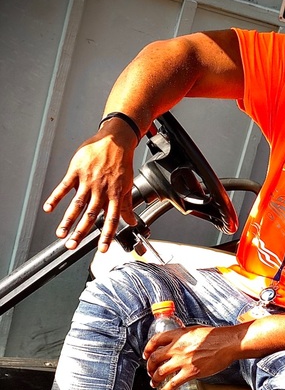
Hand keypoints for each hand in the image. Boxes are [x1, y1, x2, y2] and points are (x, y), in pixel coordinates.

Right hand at [43, 121, 137, 251]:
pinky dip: (56, 198)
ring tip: (61, 234)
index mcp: (115, 195)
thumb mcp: (127, 184)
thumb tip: (131, 222)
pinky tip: (49, 208)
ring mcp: (88, 181)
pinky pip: (64, 187)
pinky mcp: (76, 171)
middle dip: (81, 233)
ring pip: (77, 204)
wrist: (115, 140)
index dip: (107, 236)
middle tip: (72, 246)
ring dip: (67, 220)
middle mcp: (101, 190)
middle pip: (90, 216)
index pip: (111, 220)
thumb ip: (127, 205)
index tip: (102, 249)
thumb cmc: (121, 162)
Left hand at [144, 326, 236, 389]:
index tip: (146, 354)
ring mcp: (183, 360)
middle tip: (150, 371)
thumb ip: (184, 337)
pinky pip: (172, 384)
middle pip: (154, 358)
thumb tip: (178, 343)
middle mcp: (177, 347)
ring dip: (154, 380)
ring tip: (154, 383)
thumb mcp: (195, 331)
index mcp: (178, 335)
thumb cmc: (216, 336)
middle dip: (149, 367)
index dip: (148, 349)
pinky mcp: (190, 372)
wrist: (228, 343)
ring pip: (160, 372)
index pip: (155, 341)